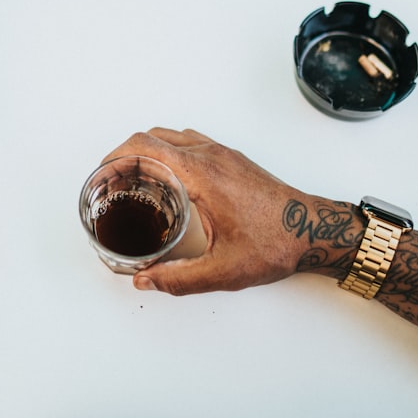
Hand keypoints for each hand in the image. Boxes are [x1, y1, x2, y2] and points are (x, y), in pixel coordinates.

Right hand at [100, 128, 350, 294]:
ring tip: (133, 182)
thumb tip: (144, 280)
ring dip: (146, 152)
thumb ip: (178, 278)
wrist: (315, 229)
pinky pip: (188, 142)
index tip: (101, 177)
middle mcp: (210, 155)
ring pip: (170, 136)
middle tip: (111, 184)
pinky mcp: (231, 158)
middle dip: (124, 156)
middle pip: (152, 137)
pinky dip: (167, 152)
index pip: (146, 147)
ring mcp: (222, 153)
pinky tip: (167, 182)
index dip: (115, 158)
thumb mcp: (224, 270)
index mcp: (203, 174)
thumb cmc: (277, 244)